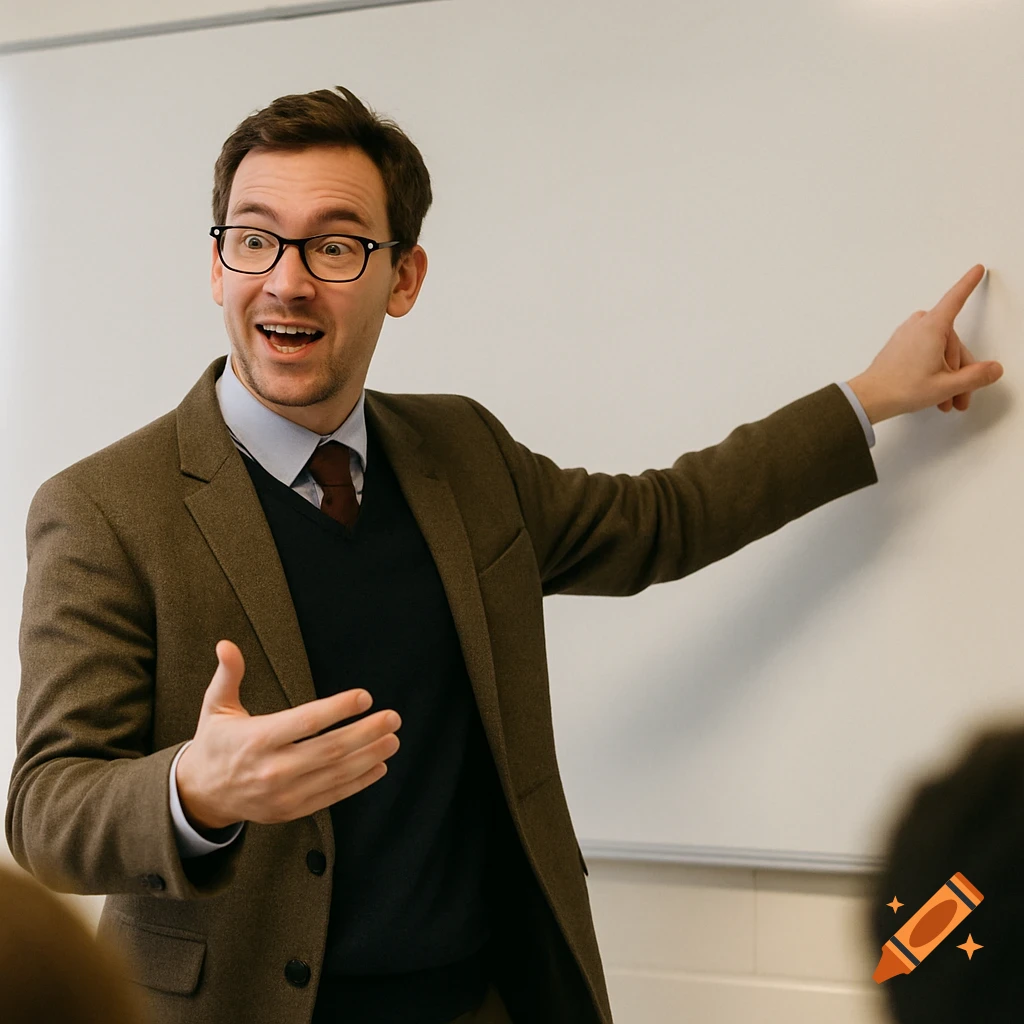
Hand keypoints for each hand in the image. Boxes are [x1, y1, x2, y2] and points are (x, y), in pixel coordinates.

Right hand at [175, 640, 400, 829]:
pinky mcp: (291, 810)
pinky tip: (378, 766)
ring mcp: (284, 794)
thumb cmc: (216, 744)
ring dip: (369, 756)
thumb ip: (228, 675)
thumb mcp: (215, 707)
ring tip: (392, 739)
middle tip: (392, 717)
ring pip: (336, 774)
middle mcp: (273, 769)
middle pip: (330, 749)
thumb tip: (226, 644)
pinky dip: (358, 782)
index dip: (338, 708)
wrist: (201, 794)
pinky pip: (332, 796)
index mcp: (257, 739)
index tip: (365, 697)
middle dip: (367, 732)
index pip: (306, 722)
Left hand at [847, 264, 1003, 423]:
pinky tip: (934, 391)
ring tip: (946, 400)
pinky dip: (934, 370)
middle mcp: (919, 325)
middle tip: (959, 397)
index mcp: (932, 327)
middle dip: (960, 372)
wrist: (870, 397)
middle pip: (953, 343)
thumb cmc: (901, 388)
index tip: (976, 269)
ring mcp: (908, 334)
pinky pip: (927, 352)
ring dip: (948, 375)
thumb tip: (993, 369)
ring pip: (941, 351)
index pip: (956, 298)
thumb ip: (976, 376)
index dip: (968, 283)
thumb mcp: (947, 385)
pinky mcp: (901, 344)